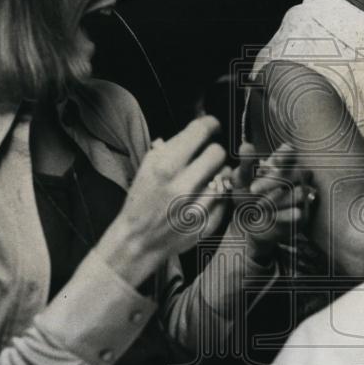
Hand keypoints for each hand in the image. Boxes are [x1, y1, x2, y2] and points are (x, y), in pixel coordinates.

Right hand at [103, 116, 229, 283]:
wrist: (138, 240)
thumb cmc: (142, 200)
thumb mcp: (148, 166)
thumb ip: (173, 146)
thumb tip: (200, 127)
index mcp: (165, 166)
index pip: (201, 132)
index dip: (210, 124)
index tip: (212, 126)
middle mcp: (183, 185)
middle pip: (218, 152)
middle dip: (212, 151)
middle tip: (205, 157)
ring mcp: (197, 207)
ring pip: (226, 175)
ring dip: (218, 173)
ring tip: (204, 179)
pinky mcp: (208, 223)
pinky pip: (225, 198)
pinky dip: (217, 195)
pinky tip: (203, 197)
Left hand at [230, 142, 314, 253]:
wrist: (247, 225)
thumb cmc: (246, 196)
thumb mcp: (241, 180)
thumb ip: (245, 164)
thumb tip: (246, 146)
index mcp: (282, 163)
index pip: (290, 152)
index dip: (285, 155)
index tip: (272, 161)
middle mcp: (296, 176)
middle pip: (297, 171)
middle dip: (273, 181)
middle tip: (253, 189)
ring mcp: (302, 195)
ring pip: (300, 192)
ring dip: (276, 199)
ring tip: (258, 206)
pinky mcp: (304, 215)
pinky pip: (300, 212)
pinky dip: (283, 215)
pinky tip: (270, 216)